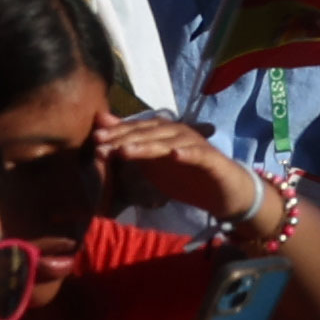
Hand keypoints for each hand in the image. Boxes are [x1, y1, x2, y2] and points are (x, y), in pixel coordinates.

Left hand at [81, 112, 259, 223]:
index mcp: (162, 132)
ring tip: (127, 151)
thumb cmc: (186, 176)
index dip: (115, 134)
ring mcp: (194, 144)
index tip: (94, 140)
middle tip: (102, 145)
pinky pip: (197, 154)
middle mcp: (177, 132)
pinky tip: (174, 155)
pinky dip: (186, 153)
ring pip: (167, 142)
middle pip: (147, 133)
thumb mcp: (153, 164)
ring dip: (146, 145)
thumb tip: (101, 126)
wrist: (224, 193)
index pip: (135, 130)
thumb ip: (130, 145)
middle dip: (123, 139)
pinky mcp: (211, 159)